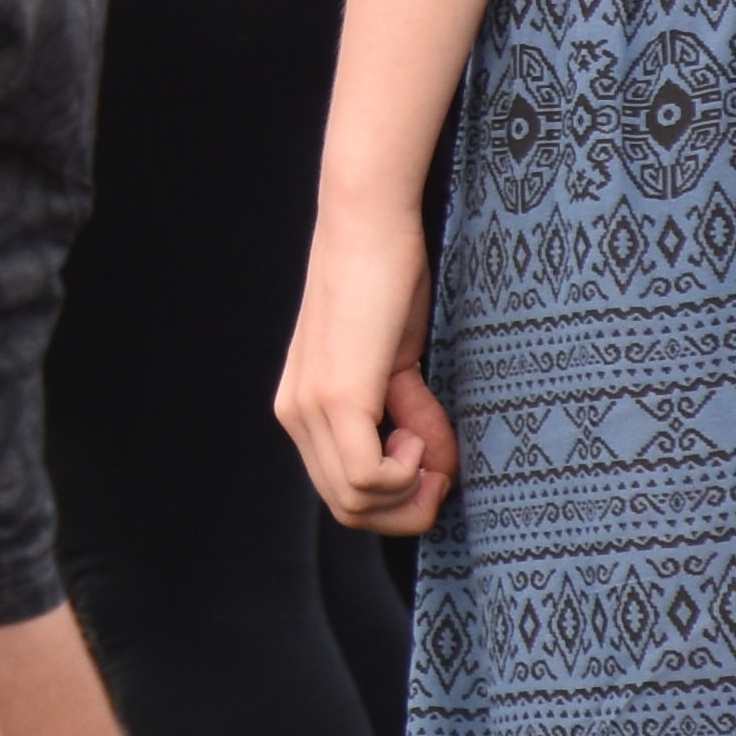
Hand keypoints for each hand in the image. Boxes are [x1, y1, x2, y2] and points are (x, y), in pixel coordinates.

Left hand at [275, 191, 456, 533]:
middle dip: (408, 506)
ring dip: (410, 487)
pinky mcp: (334, 394)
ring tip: (427, 433)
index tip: (435, 462)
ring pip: (355, 501)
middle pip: (348, 510)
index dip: (398, 498)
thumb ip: (411, 418)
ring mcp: (309, 406)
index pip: (342, 496)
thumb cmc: (387, 285)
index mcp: (305, 410)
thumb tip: (437, 472)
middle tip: (440, 464)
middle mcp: (296, 414)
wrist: (368, 225)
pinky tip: (417, 427)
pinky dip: (405, 470)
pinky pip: (364, 476)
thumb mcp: (401, 367)